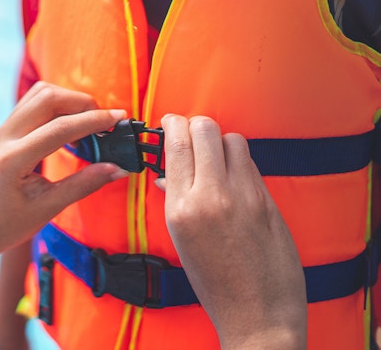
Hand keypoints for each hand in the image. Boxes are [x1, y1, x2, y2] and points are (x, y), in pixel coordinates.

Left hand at [0, 82, 128, 256]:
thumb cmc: (3, 226)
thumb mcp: (46, 209)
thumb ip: (83, 185)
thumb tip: (116, 168)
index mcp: (12, 159)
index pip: (60, 127)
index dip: (94, 120)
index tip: (118, 120)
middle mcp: (2, 138)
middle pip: (47, 97)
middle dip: (82, 103)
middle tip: (103, 121)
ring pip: (37, 95)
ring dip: (67, 100)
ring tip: (87, 123)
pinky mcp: (0, 132)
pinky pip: (29, 106)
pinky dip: (54, 108)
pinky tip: (68, 127)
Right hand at [160, 115, 306, 349]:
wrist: (257, 313)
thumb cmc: (215, 283)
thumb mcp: (182, 242)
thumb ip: (175, 201)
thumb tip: (168, 176)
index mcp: (181, 209)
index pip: (177, 143)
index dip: (173, 124)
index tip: (171, 122)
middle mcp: (212, 197)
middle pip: (206, 129)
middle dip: (196, 125)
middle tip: (191, 133)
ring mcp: (244, 196)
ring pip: (233, 140)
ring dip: (221, 143)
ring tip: (215, 159)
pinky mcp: (267, 201)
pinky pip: (251, 164)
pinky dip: (239, 163)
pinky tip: (234, 178)